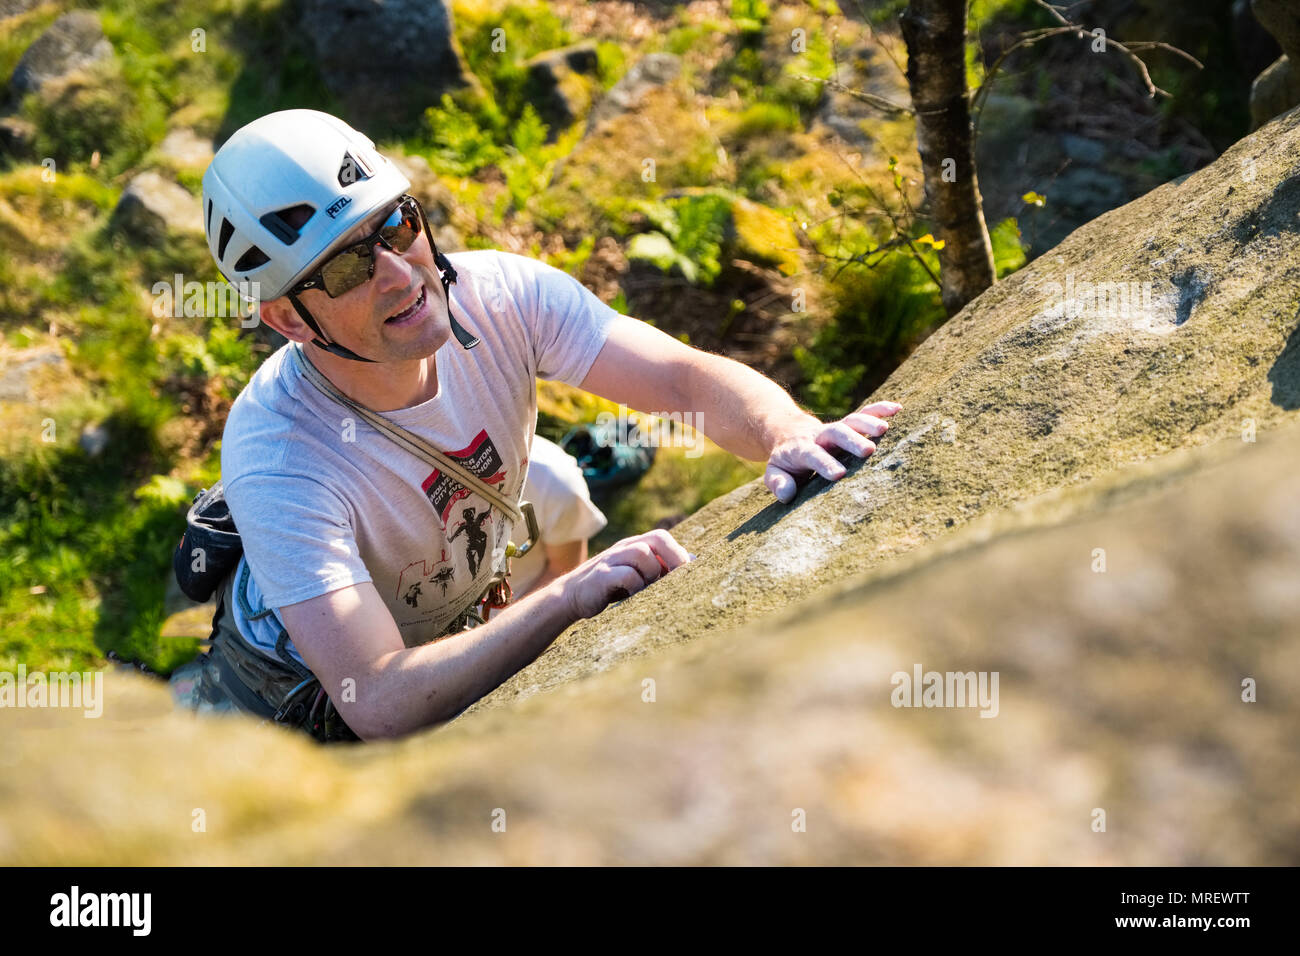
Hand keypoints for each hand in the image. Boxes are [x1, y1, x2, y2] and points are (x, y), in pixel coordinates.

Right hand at [558, 529, 691, 619]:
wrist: (570, 597)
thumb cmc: (610, 589)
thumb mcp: (634, 577)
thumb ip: (655, 572)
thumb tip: (689, 572)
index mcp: (634, 545)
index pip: (662, 538)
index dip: (679, 554)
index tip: (689, 575)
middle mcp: (624, 547)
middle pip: (657, 538)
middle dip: (674, 558)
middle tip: (679, 579)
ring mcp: (611, 559)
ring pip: (642, 553)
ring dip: (652, 573)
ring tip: (647, 590)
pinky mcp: (601, 575)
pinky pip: (626, 574)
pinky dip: (635, 585)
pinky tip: (632, 597)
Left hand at [764, 401, 902, 502]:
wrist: (788, 434)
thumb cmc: (785, 461)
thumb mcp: (774, 473)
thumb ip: (778, 483)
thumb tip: (787, 494)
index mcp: (801, 450)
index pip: (812, 455)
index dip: (824, 463)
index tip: (839, 474)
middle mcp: (820, 436)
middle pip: (835, 433)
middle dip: (851, 440)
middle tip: (868, 450)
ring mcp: (835, 428)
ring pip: (851, 420)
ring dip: (868, 422)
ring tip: (885, 428)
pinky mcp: (848, 424)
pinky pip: (864, 413)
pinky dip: (879, 409)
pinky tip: (897, 409)